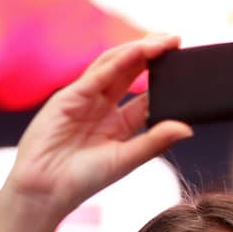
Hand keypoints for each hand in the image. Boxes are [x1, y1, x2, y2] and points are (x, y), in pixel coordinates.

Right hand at [4, 36, 192, 220]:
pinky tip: (137, 51)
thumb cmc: (81, 181)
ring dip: (137, 51)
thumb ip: (155, 142)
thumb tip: (188, 128)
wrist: (44, 191)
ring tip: (163, 41)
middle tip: (176, 40)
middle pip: (131, 72)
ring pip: (114, 66)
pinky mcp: (69, 97)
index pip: (146, 95)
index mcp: (118, 124)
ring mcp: (84, 99)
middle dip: (152, 54)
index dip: (165, 80)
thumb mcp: (125, 159)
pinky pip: (97, 74)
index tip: (186, 66)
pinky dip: (118, 61)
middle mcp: (102, 107)